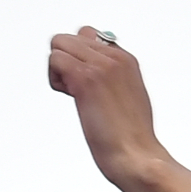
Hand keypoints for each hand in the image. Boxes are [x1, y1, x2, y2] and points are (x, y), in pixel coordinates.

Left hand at [47, 27, 167, 184]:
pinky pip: (54, 59)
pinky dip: (55, 79)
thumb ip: (114, 77)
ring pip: (59, 44)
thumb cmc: (132, 136)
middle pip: (70, 37)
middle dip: (67, 60)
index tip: (89, 84)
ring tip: (75, 93)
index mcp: (126, 59)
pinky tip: (70, 96)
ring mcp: (99, 65)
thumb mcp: (131, 96)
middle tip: (79, 88)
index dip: (80, 59)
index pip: (88, 36)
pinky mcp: (85, 78)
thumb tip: (93, 73)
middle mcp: (113, 57)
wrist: (136, 154)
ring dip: (59, 69)